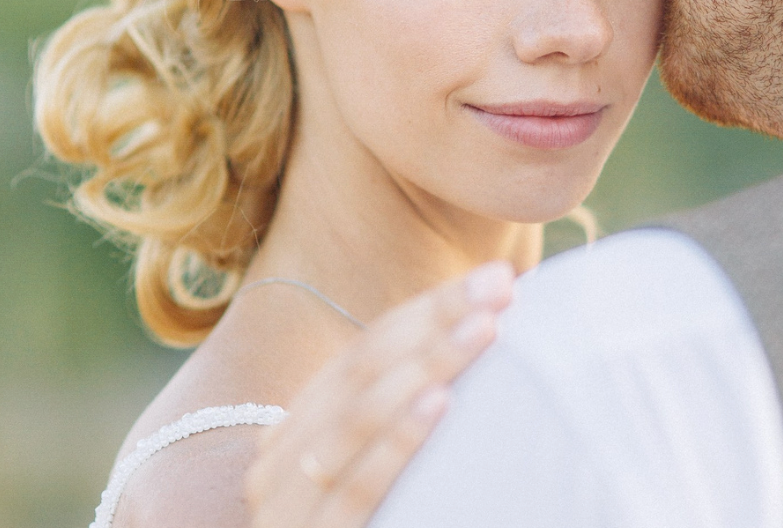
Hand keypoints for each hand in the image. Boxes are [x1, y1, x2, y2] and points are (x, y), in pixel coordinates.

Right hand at [245, 261, 514, 527]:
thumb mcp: (382, 475)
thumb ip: (409, 413)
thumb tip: (487, 337)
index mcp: (297, 433)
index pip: (365, 351)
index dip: (429, 309)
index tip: (497, 278)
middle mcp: (280, 463)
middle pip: (363, 370)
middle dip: (436, 321)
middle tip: (501, 286)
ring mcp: (286, 509)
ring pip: (356, 416)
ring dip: (427, 363)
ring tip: (486, 327)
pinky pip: (354, 490)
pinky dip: (397, 440)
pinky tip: (440, 402)